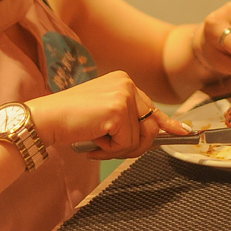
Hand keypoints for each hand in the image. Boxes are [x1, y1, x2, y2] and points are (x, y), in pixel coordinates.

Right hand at [27, 71, 190, 159]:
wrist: (44, 119)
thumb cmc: (70, 121)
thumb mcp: (105, 117)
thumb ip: (128, 122)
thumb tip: (156, 134)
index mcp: (124, 81)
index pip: (152, 108)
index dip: (168, 124)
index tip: (185, 133)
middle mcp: (127, 83)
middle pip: (150, 126)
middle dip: (133, 145)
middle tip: (105, 147)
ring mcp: (124, 95)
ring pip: (139, 138)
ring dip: (117, 149)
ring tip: (94, 139)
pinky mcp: (118, 110)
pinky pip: (126, 143)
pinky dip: (109, 149)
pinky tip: (92, 138)